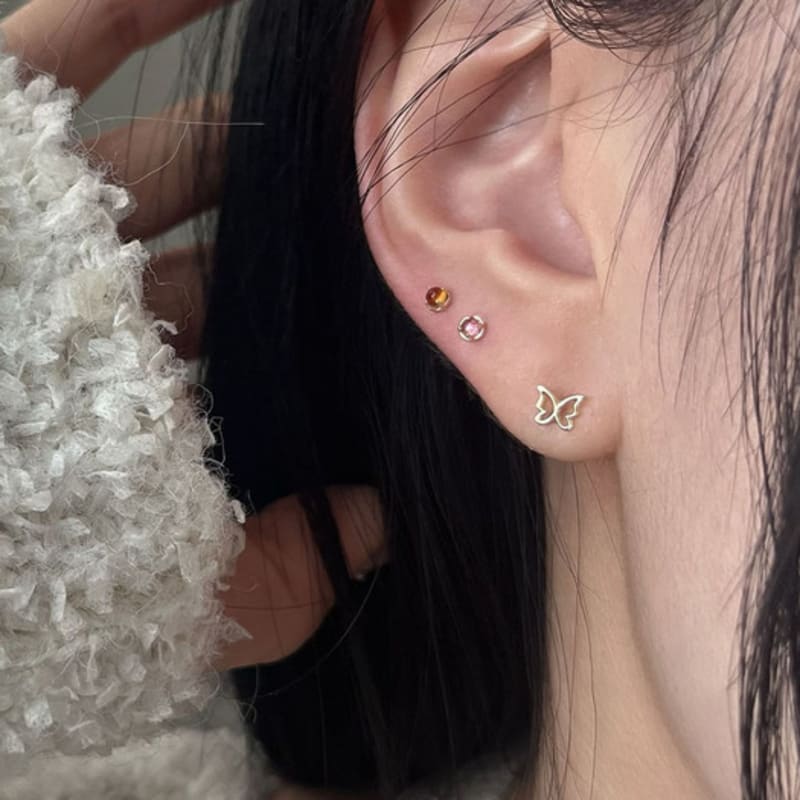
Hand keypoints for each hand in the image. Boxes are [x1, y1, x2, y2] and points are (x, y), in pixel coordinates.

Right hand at [1, 0, 388, 671]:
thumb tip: (386, 522)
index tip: (396, 263)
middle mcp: (90, 322)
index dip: (316, 301)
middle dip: (286, 201)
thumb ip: (300, 570)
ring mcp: (29, 242)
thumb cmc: (51, 597)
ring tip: (332, 72)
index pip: (251, 338)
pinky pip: (43, 57)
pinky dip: (122, 7)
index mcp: (146, 406)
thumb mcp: (199, 601)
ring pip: (133, 153)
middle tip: (383, 163)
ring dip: (230, 118)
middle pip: (208, 240)